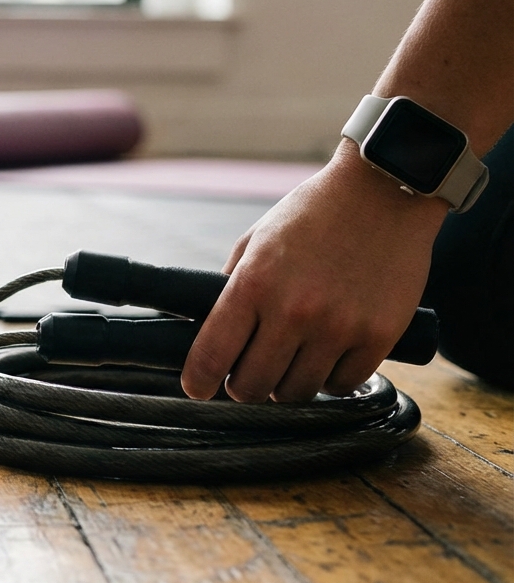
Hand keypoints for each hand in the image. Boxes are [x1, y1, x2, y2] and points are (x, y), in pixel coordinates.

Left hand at [180, 142, 448, 402]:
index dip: (198, 381)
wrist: (384, 190)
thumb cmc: (314, 213)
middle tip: (248, 374)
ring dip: (287, 385)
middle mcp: (293, 311)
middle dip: (244, 386)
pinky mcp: (379, 336)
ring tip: (289, 363)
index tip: (197, 388)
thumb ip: (233, 285)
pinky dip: (330, 379)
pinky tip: (326, 359)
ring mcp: (338, 327)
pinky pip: (343, 384)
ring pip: (296, 392)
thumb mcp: (257, 239)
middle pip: (253, 385)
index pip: (212, 355)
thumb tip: (212, 330)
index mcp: (254, 284)